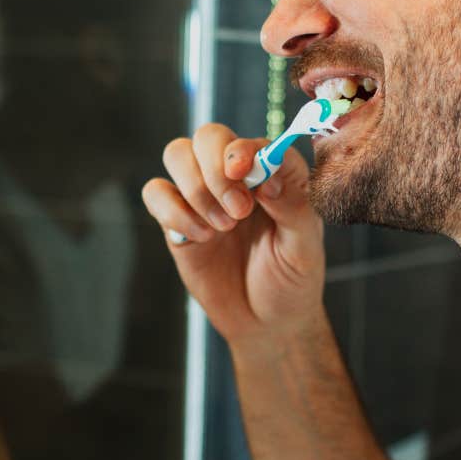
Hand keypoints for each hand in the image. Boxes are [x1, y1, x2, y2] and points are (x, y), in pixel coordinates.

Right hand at [142, 122, 325, 342]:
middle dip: (215, 167)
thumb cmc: (292, 280)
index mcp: (275, 174)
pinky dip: (172, 210)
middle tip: (238, 211)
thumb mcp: (305, 247)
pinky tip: (200, 238)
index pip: (255, 141)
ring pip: (177, 153)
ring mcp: (203, 196)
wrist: (265, 323)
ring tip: (222, 227)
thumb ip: (294, 206)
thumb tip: (267, 177)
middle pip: (208, 136)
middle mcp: (237, 177)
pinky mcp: (176, 219)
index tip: (244, 172)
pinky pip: (155, 192)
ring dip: (195, 187)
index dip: (245, 149)